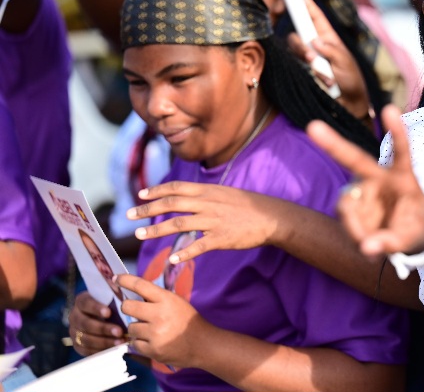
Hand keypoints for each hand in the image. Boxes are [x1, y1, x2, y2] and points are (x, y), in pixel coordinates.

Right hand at [68, 292, 125, 356]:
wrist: (112, 320)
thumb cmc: (116, 304)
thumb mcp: (116, 298)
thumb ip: (118, 295)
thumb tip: (127, 290)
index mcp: (82, 300)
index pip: (85, 302)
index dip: (95, 308)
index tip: (109, 312)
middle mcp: (75, 316)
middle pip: (84, 323)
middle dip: (102, 328)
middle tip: (119, 331)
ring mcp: (75, 331)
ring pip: (85, 338)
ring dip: (104, 341)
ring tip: (120, 342)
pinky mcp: (78, 345)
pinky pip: (86, 350)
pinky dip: (101, 350)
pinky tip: (114, 349)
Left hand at [117, 274, 208, 367]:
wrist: (202, 343)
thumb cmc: (188, 320)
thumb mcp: (176, 302)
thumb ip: (157, 298)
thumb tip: (134, 293)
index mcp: (166, 299)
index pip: (140, 285)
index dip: (125, 280)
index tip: (115, 278)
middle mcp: (159, 314)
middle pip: (128, 306)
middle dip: (128, 307)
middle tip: (134, 310)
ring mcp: (155, 333)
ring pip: (130, 327)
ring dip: (137, 328)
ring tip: (150, 330)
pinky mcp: (153, 349)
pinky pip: (135, 343)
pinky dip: (141, 342)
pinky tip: (152, 341)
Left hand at [130, 182, 283, 263]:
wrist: (272, 217)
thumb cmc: (249, 206)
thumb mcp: (226, 193)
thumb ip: (206, 196)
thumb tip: (188, 197)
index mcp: (209, 191)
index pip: (176, 188)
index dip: (157, 191)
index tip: (141, 195)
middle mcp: (208, 203)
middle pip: (172, 204)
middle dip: (148, 209)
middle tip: (129, 215)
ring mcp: (214, 220)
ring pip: (179, 223)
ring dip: (157, 229)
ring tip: (140, 234)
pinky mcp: (221, 238)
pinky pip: (198, 246)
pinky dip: (184, 252)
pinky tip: (171, 258)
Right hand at [286, 0, 370, 118]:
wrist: (349, 104)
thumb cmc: (352, 81)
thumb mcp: (345, 63)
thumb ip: (331, 50)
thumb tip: (315, 40)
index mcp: (329, 38)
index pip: (315, 17)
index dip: (305, 4)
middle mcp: (316, 46)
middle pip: (298, 34)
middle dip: (300, 44)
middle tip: (311, 57)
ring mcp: (309, 59)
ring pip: (295, 51)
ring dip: (307, 61)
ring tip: (324, 75)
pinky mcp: (304, 72)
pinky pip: (297, 68)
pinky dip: (312, 74)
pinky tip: (326, 81)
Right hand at [307, 105, 423, 256]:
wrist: (406, 235)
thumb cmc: (415, 227)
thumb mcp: (413, 237)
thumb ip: (393, 242)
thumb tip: (367, 248)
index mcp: (402, 176)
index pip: (401, 151)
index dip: (396, 131)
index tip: (390, 108)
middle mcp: (378, 177)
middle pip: (354, 158)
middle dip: (332, 143)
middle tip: (312, 127)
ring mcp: (361, 189)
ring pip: (347, 203)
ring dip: (354, 224)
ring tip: (370, 244)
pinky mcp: (351, 203)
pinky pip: (345, 215)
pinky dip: (353, 232)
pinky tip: (366, 242)